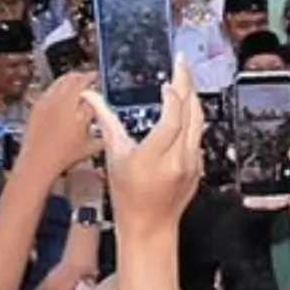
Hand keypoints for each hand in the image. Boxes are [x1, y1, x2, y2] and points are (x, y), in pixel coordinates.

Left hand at [20, 69, 98, 181]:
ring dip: (73, 77)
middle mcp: (65, 105)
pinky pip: (51, 87)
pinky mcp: (39, 104)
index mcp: (80, 116)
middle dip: (87, 77)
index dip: (99, 94)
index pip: (93, 97)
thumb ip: (102, 138)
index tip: (101, 93)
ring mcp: (50, 102)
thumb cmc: (63, 158)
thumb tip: (110, 132)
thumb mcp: (88, 149)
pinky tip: (62, 88)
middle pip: (79, 82)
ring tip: (79, 78)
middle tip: (93, 77)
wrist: (37, 161)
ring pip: (64, 81)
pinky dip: (59, 84)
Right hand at [83, 58, 200, 238]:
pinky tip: (186, 107)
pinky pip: (199, 135)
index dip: (173, 98)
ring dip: (193, 98)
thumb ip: (106, 122)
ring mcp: (191, 164)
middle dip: (187, 84)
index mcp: (154, 157)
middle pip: (190, 114)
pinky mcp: (198, 167)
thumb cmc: (127, 196)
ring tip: (185, 79)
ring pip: (199, 122)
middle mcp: (177, 160)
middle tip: (182, 63)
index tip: (167, 83)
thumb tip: (90, 97)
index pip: (172, 120)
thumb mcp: (114, 157)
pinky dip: (193, 118)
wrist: (149, 226)